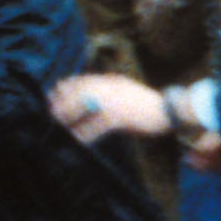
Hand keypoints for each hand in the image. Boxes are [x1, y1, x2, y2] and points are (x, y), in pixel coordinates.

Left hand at [51, 74, 173, 143]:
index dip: (67, 85)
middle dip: (63, 100)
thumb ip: (111, 90)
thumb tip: (95, 98)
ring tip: (57, 123)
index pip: (84, 80)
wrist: (169, 110)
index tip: (55, 90)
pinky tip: (77, 140)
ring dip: (68, 115)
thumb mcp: (127, 90)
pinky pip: (95, 126)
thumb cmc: (148, 105)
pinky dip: (84, 133)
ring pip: (84, 106)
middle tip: (51, 109)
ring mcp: (114, 102)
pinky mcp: (119, 117)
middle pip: (79, 91)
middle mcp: (110, 88)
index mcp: (112, 81)